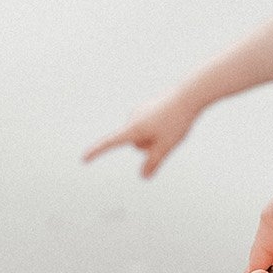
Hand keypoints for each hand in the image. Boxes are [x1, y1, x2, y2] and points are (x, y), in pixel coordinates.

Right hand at [83, 94, 198, 177]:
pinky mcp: (146, 109)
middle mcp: (132, 119)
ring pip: (143, 136)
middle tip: (168, 136)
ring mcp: (139, 112)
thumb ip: (153, 162)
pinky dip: (158, 128)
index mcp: (134, 129)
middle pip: (136, 145)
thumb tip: (143, 176)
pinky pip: (148, 127)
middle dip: (149, 146)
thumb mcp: (166, 146)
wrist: (188, 95)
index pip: (111, 143)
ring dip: (154, 137)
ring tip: (171, 126)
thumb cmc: (177, 122)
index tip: (83, 159)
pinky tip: (170, 120)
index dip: (97, 152)